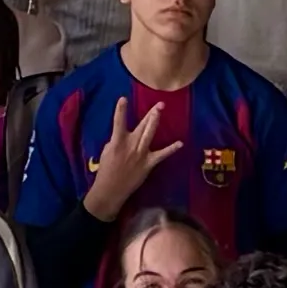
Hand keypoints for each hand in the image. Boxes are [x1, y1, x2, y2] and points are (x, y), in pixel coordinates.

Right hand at [80, 91, 182, 224]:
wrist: (111, 189)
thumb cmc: (106, 170)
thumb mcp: (106, 151)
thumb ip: (116, 141)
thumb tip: (125, 136)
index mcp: (117, 141)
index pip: (118, 122)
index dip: (120, 110)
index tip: (123, 98)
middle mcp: (131, 144)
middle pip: (142, 126)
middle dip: (151, 114)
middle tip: (159, 104)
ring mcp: (141, 153)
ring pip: (150, 134)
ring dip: (156, 121)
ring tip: (161, 110)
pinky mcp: (148, 163)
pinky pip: (161, 155)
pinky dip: (171, 149)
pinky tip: (180, 143)